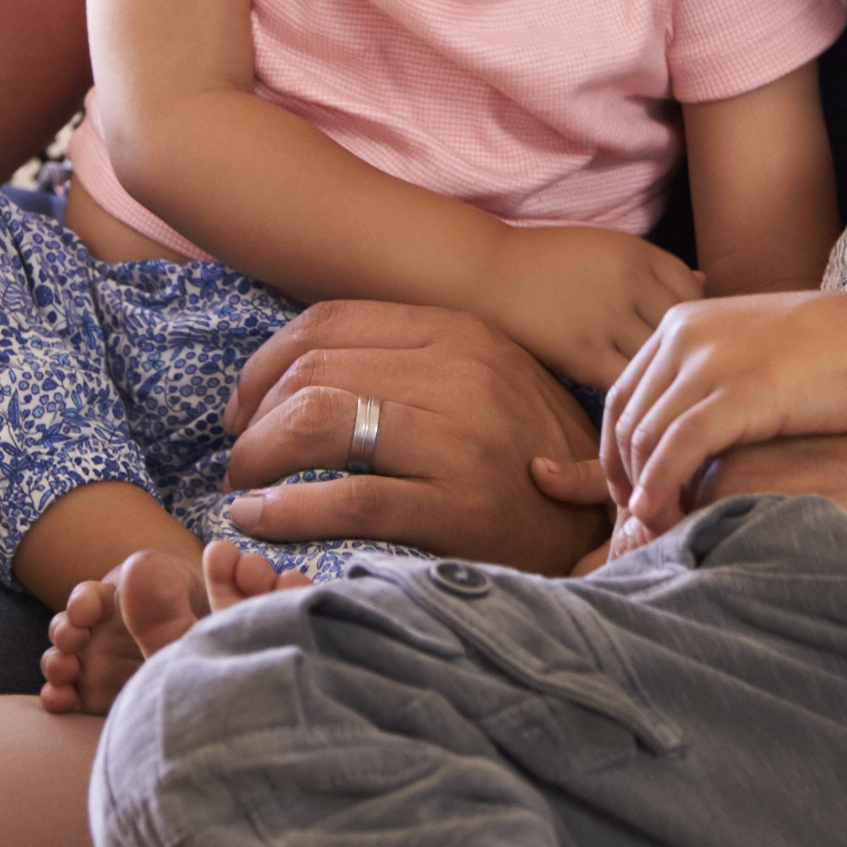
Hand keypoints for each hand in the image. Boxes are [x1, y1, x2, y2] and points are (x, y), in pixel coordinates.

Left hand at [221, 299, 613, 571]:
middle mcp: (459, 371)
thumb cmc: (527, 455)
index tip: (244, 406)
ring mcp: (460, 438)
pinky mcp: (459, 506)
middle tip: (240, 457)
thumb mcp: (482, 379)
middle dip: (253, 418)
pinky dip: (285, 511)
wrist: (606, 524)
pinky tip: (260, 520)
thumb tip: (304, 371)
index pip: (328, 322)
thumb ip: (409, 362)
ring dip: (258, 457)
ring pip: (318, 424)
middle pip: (312, 372)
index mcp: (458, 330)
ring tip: (243, 488)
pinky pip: (347, 501)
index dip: (265, 365)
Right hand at [474, 225, 706, 388]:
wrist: (486, 272)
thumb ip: (653, 266)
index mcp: (637, 253)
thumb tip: (703, 283)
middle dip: (691, 353)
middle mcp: (630, 283)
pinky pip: (628, 383)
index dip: (699, 318)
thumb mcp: (607, 246)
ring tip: (670, 395)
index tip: (693, 337)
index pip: (693, 290)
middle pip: (684, 329)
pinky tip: (638, 404)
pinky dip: (637, 396)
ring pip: (660, 360)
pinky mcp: (584, 353)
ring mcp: (608, 319)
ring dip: (667, 381)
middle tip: (691, 374)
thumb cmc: (548, 260)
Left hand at [595, 293, 846, 533]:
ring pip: (644, 436)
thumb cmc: (826, 355)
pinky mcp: (736, 392)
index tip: (627, 489)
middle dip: (622, 475)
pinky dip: (660, 485)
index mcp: (681, 322)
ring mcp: (708, 361)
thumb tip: (686, 425)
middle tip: (634, 518)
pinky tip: (660, 513)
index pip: (621, 393)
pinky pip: (677, 447)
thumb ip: (710, 376)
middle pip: (625, 418)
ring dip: (641, 488)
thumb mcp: (750, 351)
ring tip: (651, 526)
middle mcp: (684, 336)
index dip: (614, 449)